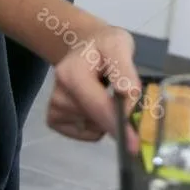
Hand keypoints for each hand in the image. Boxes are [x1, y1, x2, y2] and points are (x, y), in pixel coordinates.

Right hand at [46, 25, 141, 154]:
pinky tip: (96, 102)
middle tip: (130, 104)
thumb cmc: (103, 46)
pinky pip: (88, 133)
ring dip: (108, 116)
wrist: (83, 45)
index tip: (133, 144)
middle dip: (118, 120)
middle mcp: (59, 94)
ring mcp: (56, 109)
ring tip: (106, 91)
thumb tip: (129, 94)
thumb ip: (124, 71)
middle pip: (96, 120)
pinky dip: (98, 123)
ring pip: (95, 128)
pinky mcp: (56, 120)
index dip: (118, 125)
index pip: (98, 106)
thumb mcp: (119, 46)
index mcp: (72, 74)